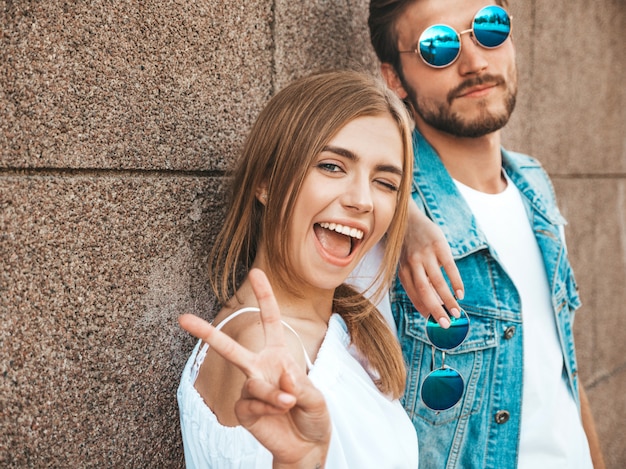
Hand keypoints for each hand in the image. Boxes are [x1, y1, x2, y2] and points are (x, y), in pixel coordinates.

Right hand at [178, 268, 330, 467]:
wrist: (307, 446)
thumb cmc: (313, 415)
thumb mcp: (315, 397)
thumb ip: (298, 385)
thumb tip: (280, 379)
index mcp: (278, 356)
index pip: (270, 321)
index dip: (264, 297)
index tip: (255, 272)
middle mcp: (260, 368)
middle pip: (230, 348)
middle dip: (206, 333)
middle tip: (181, 318)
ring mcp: (250, 390)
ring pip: (254, 384)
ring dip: (274, 395)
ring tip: (290, 404)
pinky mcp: (244, 411)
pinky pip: (251, 404)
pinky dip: (269, 408)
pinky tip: (279, 413)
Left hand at [399, 202, 463, 327]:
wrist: (408, 219)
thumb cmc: (409, 246)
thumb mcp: (407, 263)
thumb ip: (416, 280)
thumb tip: (433, 303)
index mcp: (403, 270)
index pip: (413, 294)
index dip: (423, 309)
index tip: (433, 322)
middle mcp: (412, 263)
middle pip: (424, 290)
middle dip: (435, 310)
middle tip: (447, 324)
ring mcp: (425, 254)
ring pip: (437, 281)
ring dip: (447, 299)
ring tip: (457, 313)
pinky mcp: (439, 245)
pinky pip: (448, 267)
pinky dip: (455, 281)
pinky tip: (460, 293)